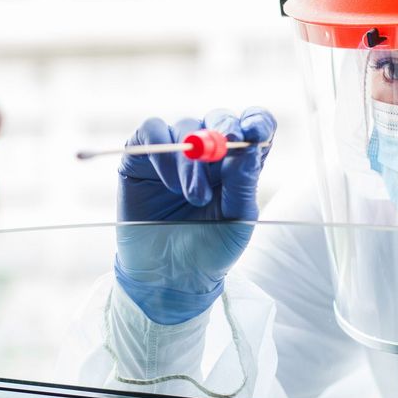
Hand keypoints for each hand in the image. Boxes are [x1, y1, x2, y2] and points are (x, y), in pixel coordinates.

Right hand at [115, 108, 275, 324]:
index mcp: (238, 164)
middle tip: (229, 146)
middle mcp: (208, 153)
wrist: (170, 279)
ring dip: (192, 160)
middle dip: (224, 129)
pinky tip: (171, 184)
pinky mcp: (141, 158)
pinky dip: (163, 153)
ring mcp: (174, 153)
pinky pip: (151, 133)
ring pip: (185, 127)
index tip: (256, 131)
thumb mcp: (237, 220)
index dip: (256, 121)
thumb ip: (243, 183)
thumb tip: (250, 146)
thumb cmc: (210, 250)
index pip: (252, 125)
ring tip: (195, 197)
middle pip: (219, 118)